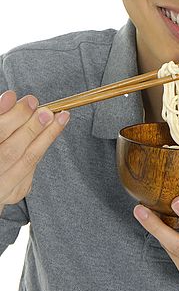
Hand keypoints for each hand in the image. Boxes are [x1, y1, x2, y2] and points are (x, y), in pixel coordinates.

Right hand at [0, 90, 69, 207]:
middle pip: (11, 151)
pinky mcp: (12, 193)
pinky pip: (31, 169)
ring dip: (47, 136)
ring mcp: (0, 188)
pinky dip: (41, 147)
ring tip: (61, 117)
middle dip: (32, 128)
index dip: (14, 117)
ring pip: (27, 161)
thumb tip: (11, 97)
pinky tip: (51, 131)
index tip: (30, 101)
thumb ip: (1, 115)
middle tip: (47, 111)